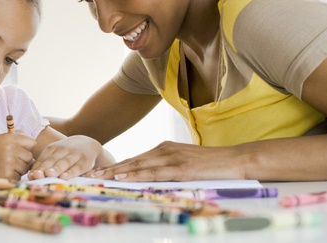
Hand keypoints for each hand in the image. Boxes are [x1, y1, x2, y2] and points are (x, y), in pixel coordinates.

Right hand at [0, 132, 34, 181]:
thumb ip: (13, 137)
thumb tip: (31, 140)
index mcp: (8, 138)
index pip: (32, 142)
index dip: (26, 147)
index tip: (20, 151)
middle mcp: (10, 149)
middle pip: (29, 157)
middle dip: (22, 160)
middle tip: (9, 161)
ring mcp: (9, 163)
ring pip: (25, 168)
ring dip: (17, 170)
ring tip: (3, 167)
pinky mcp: (7, 175)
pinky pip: (18, 177)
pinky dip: (11, 177)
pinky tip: (0, 173)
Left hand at [28, 135, 101, 179]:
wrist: (88, 144)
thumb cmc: (66, 153)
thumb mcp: (55, 154)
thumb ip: (44, 164)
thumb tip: (30, 176)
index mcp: (52, 148)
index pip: (43, 159)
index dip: (36, 168)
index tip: (30, 176)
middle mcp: (63, 150)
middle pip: (52, 160)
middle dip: (44, 168)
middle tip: (37, 175)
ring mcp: (74, 155)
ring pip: (64, 162)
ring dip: (56, 169)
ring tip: (48, 174)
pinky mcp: (85, 161)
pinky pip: (77, 167)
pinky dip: (71, 172)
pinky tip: (64, 177)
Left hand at [84, 141, 245, 180]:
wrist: (236, 160)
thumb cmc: (211, 165)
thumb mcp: (184, 163)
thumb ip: (166, 167)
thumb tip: (149, 177)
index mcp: (164, 149)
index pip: (135, 158)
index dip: (115, 165)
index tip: (98, 170)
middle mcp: (165, 150)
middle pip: (132, 160)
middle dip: (110, 167)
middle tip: (90, 173)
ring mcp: (173, 157)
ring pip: (139, 165)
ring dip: (118, 171)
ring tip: (100, 176)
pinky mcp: (181, 168)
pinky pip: (155, 172)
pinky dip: (137, 174)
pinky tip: (125, 177)